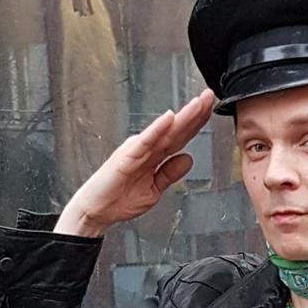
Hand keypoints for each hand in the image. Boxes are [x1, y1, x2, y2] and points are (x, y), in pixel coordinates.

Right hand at [57, 91, 215, 236]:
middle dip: (194, 113)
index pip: (179, 137)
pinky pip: (145, 141)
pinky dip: (157, 129)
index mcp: (153, 155)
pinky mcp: (127, 157)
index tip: (210, 110)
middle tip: (209, 96)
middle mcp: (146, 148)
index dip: (196, 124)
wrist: (97, 211)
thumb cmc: (118, 199)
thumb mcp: (153, 189)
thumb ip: (169, 173)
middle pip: (175, 129)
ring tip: (198, 103)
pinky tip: (168, 118)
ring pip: (164, 131)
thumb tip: (187, 160)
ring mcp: (137, 150)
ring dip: (182, 117)